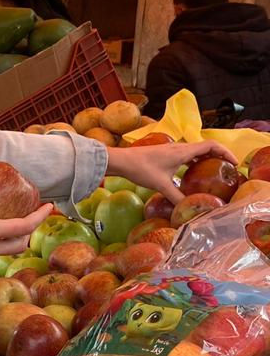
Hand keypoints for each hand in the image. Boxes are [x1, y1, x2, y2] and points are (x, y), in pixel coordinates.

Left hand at [106, 140, 237, 205]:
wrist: (122, 160)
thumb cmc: (141, 169)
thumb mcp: (161, 185)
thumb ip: (176, 197)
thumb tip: (187, 210)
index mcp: (183, 152)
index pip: (211, 146)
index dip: (226, 152)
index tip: (234, 163)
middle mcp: (180, 148)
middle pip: (206, 147)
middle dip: (219, 156)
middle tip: (228, 168)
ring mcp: (172, 150)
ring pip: (195, 151)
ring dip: (206, 158)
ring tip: (214, 170)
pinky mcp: (165, 154)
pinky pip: (186, 155)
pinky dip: (194, 161)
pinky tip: (191, 173)